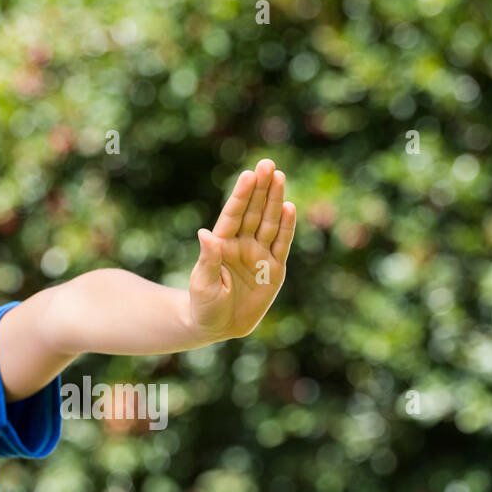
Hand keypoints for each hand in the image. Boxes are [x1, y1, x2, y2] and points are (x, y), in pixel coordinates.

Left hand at [187, 158, 296, 343]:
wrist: (218, 326)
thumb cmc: (203, 304)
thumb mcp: (203, 284)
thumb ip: (207, 259)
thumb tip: (205, 234)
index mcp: (222, 243)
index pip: (233, 214)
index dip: (241, 195)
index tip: (248, 174)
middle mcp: (242, 244)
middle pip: (254, 212)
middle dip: (261, 188)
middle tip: (268, 164)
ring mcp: (259, 255)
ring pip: (269, 223)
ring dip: (274, 201)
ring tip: (279, 177)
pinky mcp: (274, 269)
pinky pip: (282, 244)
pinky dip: (286, 227)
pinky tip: (289, 208)